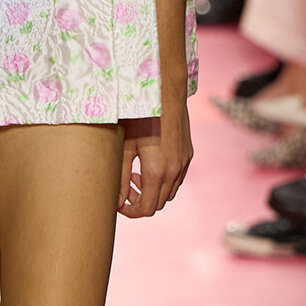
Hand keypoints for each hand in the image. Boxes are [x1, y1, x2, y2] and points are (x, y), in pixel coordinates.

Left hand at [118, 101, 192, 216]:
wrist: (164, 94)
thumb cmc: (139, 117)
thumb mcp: (124, 148)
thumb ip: (120, 178)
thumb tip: (117, 202)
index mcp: (156, 172)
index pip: (146, 209)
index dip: (130, 211)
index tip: (119, 203)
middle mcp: (174, 171)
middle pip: (158, 204)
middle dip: (140, 201)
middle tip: (126, 185)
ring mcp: (184, 163)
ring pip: (169, 193)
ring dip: (153, 191)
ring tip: (137, 173)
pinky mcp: (188, 155)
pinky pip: (177, 179)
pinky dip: (164, 181)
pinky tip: (151, 164)